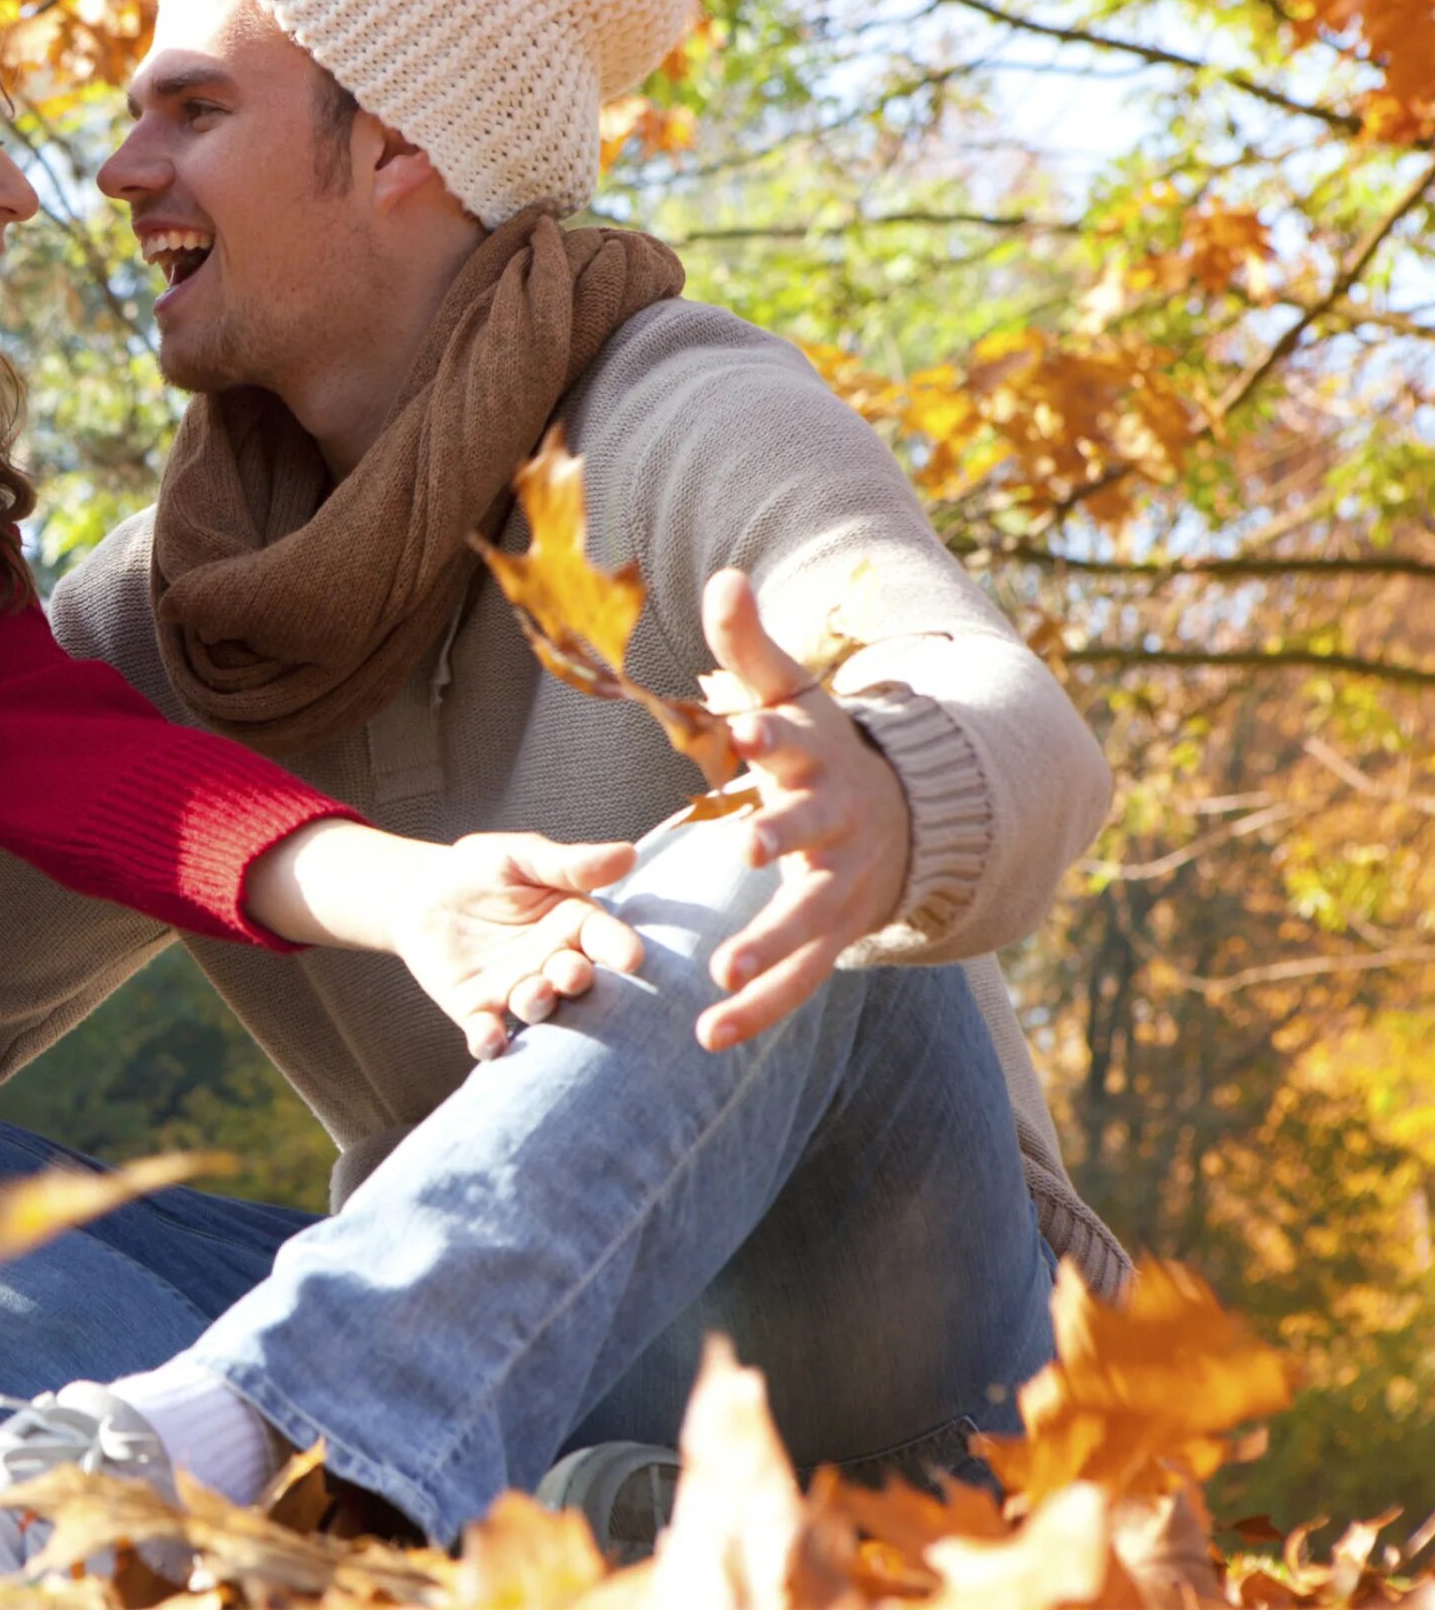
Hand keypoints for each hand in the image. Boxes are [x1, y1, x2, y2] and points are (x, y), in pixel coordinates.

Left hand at [382, 832, 645, 1059]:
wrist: (423, 893)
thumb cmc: (482, 869)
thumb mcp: (522, 856)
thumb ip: (569, 863)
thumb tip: (627, 853)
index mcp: (575, 925)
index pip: (606, 938)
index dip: (620, 949)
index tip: (631, 957)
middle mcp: (554, 964)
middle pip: (576, 979)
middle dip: (576, 980)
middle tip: (572, 973)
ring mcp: (519, 992)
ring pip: (538, 1009)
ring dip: (539, 1006)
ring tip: (534, 994)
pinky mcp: (480, 1013)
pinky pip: (490, 1034)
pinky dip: (491, 1042)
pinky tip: (490, 1039)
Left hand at [696, 567, 912, 1051]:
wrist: (906, 816)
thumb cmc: (823, 749)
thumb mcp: (790, 694)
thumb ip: (750, 644)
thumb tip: (724, 576)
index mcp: (819, 761)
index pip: (794, 742)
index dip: (771, 734)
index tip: (745, 729)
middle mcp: (835, 824)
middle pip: (809, 830)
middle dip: (782, 835)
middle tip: (747, 848)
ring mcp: (840, 885)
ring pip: (809, 921)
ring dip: (769, 947)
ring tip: (721, 973)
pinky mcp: (834, 937)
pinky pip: (798, 982)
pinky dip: (759, 1011)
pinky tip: (708, 1039)